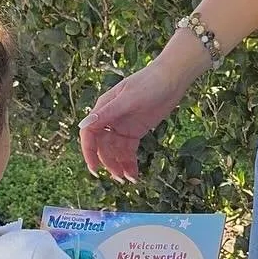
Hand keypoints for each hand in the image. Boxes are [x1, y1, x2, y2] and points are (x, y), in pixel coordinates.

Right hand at [80, 56, 190, 182]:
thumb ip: (107, 113)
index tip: (94, 168)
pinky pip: (128, 151)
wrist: (172, 79)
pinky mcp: (135, 131)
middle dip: (108, 162)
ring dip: (119, 165)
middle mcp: (110, 119)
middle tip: (118, 178)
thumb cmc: (149, 83)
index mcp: (103, 109)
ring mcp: (122, 126)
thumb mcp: (128, 99)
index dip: (89, 152)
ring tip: (128, 179)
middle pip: (102, 146)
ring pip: (115, 151)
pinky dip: (129, 163)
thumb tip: (85, 125)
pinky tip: (134, 174)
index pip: (89, 134)